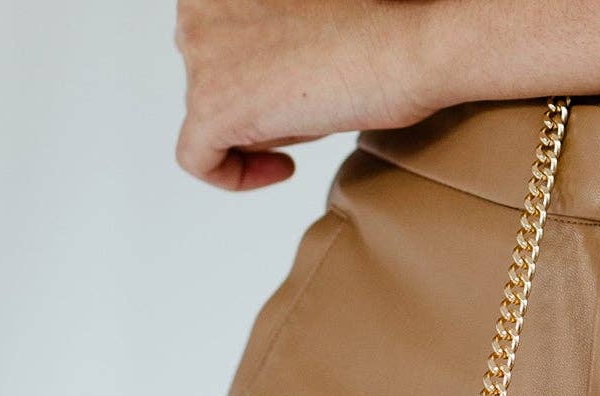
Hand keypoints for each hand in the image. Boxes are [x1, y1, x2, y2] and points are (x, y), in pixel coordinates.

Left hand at [174, 0, 443, 190]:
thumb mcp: (302, 19)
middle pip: (209, 76)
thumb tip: (256, 83)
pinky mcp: (213, 107)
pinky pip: (199, 160)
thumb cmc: (379, 29)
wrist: (405, 48)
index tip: (288, 87)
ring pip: (210, 114)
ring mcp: (200, 56)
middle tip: (310, 105)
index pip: (212, 40)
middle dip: (254, 98)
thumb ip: (266, 37)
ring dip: (259, 129)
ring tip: (314, 120)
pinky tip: (282, 169)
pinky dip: (234, 175)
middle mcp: (194, 9)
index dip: (251, 71)